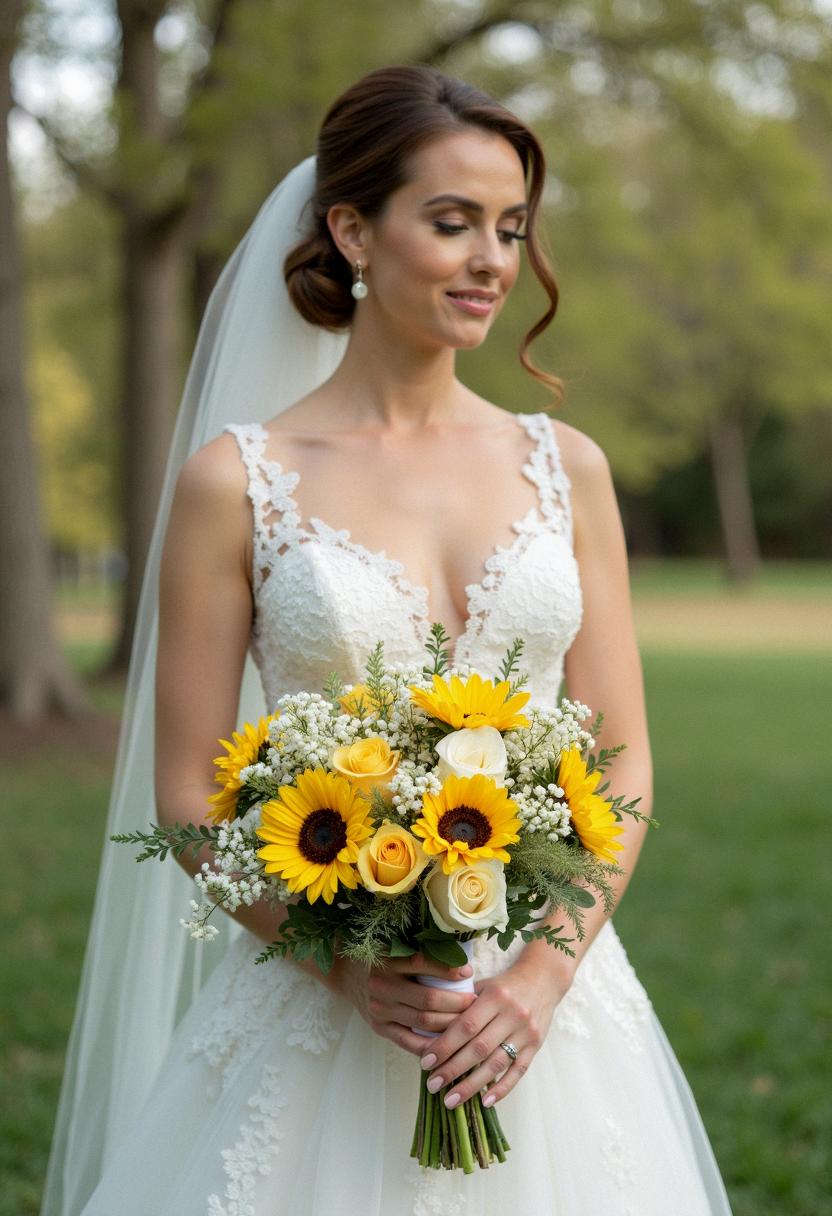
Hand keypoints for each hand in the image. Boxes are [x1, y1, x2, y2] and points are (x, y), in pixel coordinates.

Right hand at [330, 951, 478, 1056]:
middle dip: (457, 1003)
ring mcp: (379, 1010)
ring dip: (449, 1024)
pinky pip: (409, 1041)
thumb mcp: (394, 947)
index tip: (469, 971)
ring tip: (468, 1022)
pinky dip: (430, 1044)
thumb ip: (421, 952)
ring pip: (422, 1022)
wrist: (346, 973)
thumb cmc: (380, 957)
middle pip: (428, 999)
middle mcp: (382, 986)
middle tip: (475, 1002)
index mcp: (388, 961)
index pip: (423, 964)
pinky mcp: (379, 1027)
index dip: (449, 970)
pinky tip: (447, 1043)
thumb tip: (460, 960)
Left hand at [417, 954, 569, 1108]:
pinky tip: (484, 1101)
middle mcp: (512, 1014)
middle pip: (479, 1048)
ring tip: (451, 1100)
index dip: (445, 1045)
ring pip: (496, 1064)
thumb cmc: (504, 986)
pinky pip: (518, 1071)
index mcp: (495, 996)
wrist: (542, 980)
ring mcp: (526, 1032)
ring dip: (472, 1085)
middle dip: (453, 1069)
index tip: (426, 1062)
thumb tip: (432, 1035)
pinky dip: (501, 1088)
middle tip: (433, 1085)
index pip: (466, 1026)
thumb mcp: (483, 987)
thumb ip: (463, 1007)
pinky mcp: (536, 1046)